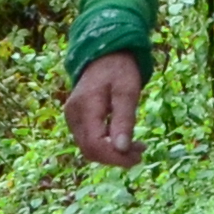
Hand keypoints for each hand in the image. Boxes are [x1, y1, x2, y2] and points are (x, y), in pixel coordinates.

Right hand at [65, 53, 145, 167]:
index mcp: (85, 107)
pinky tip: (125, 142)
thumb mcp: (128, 91)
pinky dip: (107, 146)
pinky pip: (89, 140)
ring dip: (112, 153)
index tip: (138, 157)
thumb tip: (122, 149)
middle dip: (115, 157)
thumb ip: (124, 119)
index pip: (94, 144)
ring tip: (137, 148)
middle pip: (90, 150)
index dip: (114, 157)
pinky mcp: (76, 120)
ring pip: (89, 148)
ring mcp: (72, 118)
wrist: (104, 55)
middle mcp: (73, 116)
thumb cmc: (119, 70)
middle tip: (140, 154)